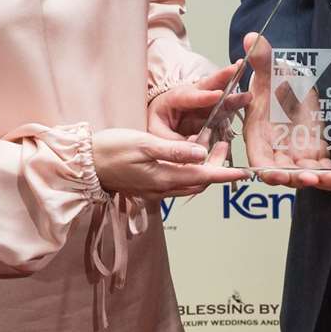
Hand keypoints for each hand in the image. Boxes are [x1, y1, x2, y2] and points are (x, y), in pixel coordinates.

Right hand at [92, 128, 246, 199]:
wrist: (84, 164)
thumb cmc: (111, 149)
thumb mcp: (143, 143)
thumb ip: (173, 150)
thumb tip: (201, 154)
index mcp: (164, 178)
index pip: (204, 177)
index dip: (227, 173)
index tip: (246, 172)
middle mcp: (163, 189)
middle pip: (200, 181)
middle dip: (217, 166)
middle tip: (222, 141)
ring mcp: (155, 190)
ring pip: (190, 182)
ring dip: (204, 168)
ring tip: (209, 144)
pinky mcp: (148, 186)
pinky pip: (177, 181)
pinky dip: (189, 170)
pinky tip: (187, 154)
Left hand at [147, 61, 244, 141]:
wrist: (157, 127)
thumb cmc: (155, 127)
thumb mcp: (156, 135)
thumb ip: (174, 143)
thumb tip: (196, 152)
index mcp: (171, 100)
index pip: (187, 97)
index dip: (203, 96)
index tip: (217, 94)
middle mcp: (189, 98)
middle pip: (206, 86)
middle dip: (223, 77)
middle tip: (238, 68)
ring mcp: (201, 105)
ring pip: (219, 97)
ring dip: (234, 94)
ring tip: (248, 93)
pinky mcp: (210, 114)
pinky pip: (223, 110)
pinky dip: (235, 105)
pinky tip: (247, 101)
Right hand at [238, 32, 330, 186]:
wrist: (293, 86)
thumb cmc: (275, 81)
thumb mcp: (269, 70)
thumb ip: (262, 58)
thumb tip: (252, 38)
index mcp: (258, 135)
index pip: (258, 159)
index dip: (266, 169)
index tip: (276, 174)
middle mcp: (274, 148)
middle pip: (280, 173)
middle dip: (292, 178)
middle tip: (308, 177)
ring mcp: (294, 152)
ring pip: (300, 172)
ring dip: (310, 177)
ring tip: (324, 176)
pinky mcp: (312, 152)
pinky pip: (319, 167)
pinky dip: (327, 172)